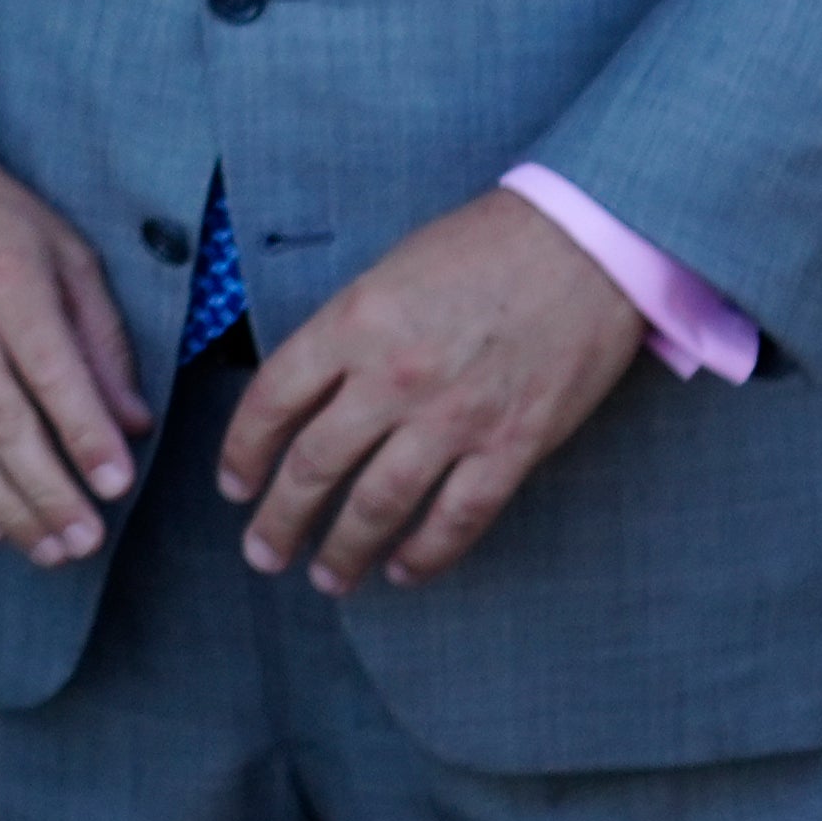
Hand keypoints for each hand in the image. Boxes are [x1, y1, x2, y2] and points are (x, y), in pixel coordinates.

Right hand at [0, 146, 139, 568]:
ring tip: (50, 550)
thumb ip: (102, 339)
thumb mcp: (66, 254)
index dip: (86, 434)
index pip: (52, 375)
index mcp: (10, 292)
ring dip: (5, 509)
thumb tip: (135, 421)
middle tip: (88, 541)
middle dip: (49, 493)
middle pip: (4, 428)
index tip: (118, 484)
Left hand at [216, 185, 650, 592]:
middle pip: (313, 466)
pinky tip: (402, 570)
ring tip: (327, 578)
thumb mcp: (392, 271)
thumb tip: (315, 392)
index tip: (234, 486)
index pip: (272, 401)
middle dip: (279, 520)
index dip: (243, 452)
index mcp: (353, 324)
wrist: (587, 242)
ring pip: (377, 505)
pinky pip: (456, 518)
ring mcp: (453, 418)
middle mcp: (392, 377)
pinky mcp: (511, 445)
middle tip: (263, 553)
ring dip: (343, 551)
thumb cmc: (489, 244)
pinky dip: (424, 554)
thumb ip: (349, 333)